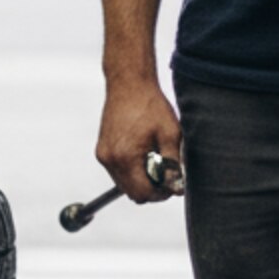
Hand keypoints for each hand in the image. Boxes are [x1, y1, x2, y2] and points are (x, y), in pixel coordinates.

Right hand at [96, 77, 183, 201]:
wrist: (128, 84)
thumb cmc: (150, 105)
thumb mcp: (170, 134)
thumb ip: (173, 165)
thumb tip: (176, 189)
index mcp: (126, 157)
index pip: (143, 194)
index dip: (160, 194)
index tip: (171, 184)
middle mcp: (110, 159)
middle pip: (132, 193)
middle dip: (151, 189)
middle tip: (166, 175)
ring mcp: (103, 155)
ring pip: (124, 185)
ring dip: (140, 181)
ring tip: (154, 161)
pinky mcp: (101, 150)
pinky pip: (117, 172)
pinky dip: (131, 171)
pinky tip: (143, 154)